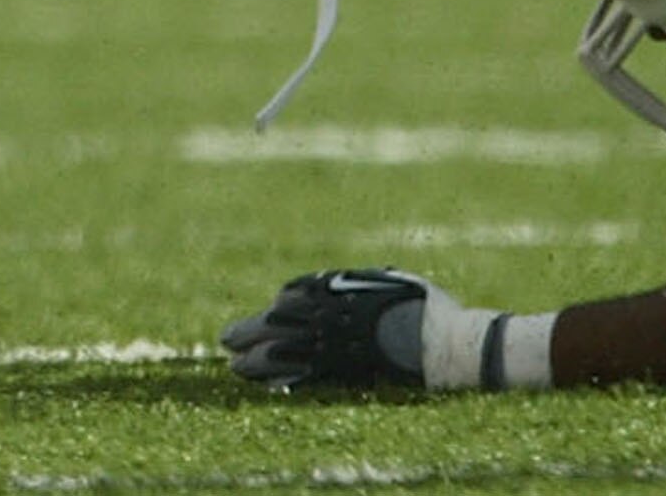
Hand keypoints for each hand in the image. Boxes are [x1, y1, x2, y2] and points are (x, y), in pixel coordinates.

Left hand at [221, 269, 439, 390]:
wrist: (440, 341)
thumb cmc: (425, 307)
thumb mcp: (391, 282)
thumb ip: (367, 283)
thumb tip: (363, 279)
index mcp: (339, 288)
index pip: (294, 295)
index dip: (279, 308)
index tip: (268, 315)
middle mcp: (328, 315)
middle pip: (277, 323)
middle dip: (249, 331)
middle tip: (226, 339)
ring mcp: (333, 345)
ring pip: (283, 352)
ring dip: (255, 360)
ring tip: (234, 367)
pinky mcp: (341, 373)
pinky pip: (304, 378)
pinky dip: (283, 382)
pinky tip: (266, 387)